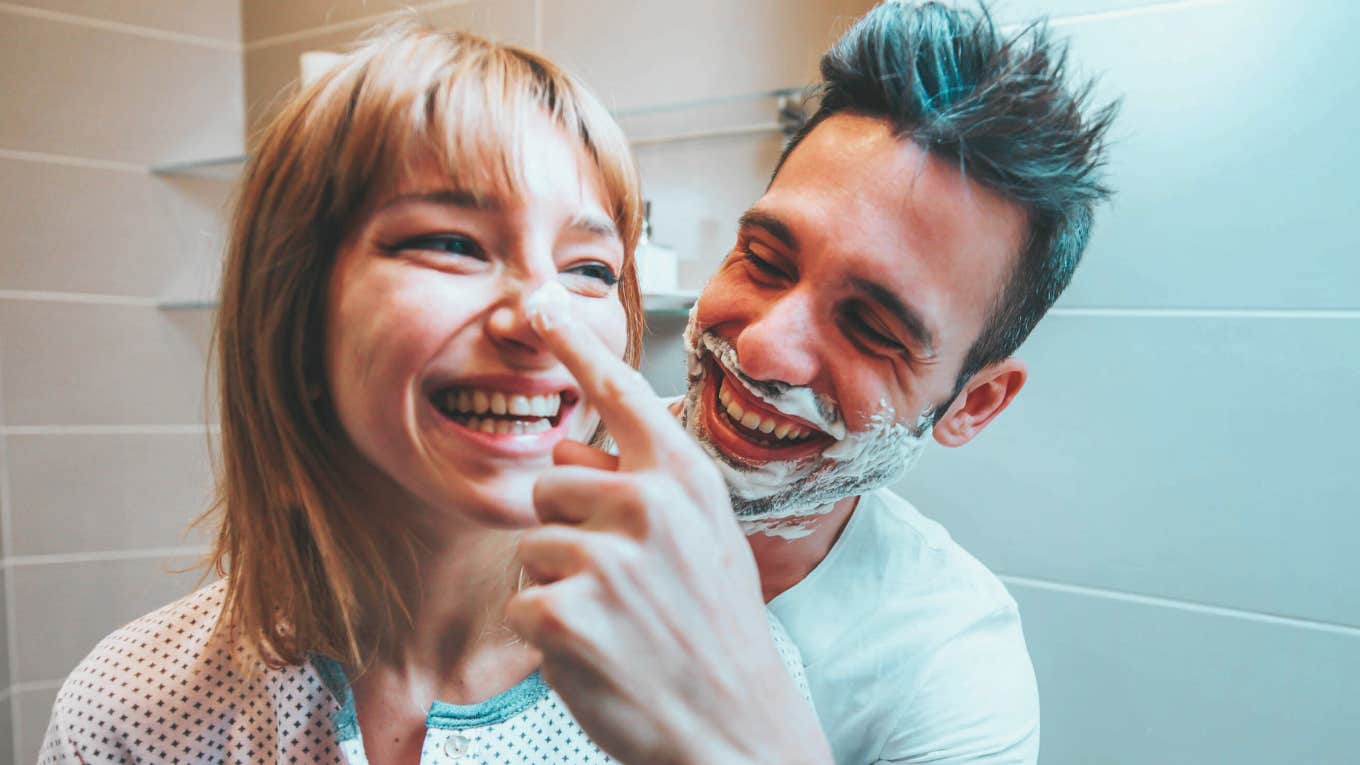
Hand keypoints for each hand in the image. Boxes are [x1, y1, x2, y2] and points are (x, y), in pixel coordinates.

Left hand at [505, 291, 832, 764]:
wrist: (737, 730)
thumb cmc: (718, 633)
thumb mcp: (704, 543)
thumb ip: (643, 487)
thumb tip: (567, 450)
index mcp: (685, 478)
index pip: (617, 392)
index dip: (570, 343)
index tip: (535, 300)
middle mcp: (648, 504)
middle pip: (550, 483)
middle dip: (569, 530)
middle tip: (623, 585)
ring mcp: (606, 559)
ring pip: (532, 545)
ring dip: (558, 585)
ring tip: (617, 622)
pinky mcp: (564, 614)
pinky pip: (521, 603)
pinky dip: (547, 634)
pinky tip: (598, 654)